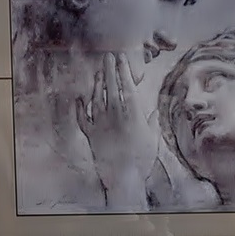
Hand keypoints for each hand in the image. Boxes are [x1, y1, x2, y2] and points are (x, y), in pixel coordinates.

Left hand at [74, 54, 155, 209]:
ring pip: (96, 96)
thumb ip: (152, 122)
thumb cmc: (141, 160)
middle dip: (109, 69)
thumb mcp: (152, 139)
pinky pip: (82, 117)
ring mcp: (100, 122)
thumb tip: (154, 111)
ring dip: (97, 83)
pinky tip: (80, 98)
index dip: (123, 69)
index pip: (127, 85)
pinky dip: (80, 107)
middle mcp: (114, 113)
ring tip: (99, 72)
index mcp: (132, 112)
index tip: (122, 58)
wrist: (123, 178)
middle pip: (110, 85)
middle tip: (108, 56)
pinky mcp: (90, 134)